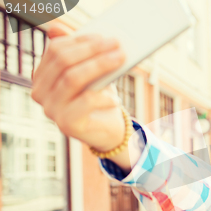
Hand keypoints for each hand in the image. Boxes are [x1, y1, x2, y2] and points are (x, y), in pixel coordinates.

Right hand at [31, 23, 126, 151]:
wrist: (106, 131)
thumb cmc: (98, 97)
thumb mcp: (90, 72)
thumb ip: (80, 52)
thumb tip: (66, 29)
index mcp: (42, 75)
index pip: (55, 50)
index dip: (80, 40)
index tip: (104, 36)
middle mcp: (40, 92)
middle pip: (63, 61)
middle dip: (92, 50)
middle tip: (116, 45)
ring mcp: (51, 109)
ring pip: (73, 78)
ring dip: (100, 66)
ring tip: (120, 60)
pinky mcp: (66, 124)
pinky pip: (86, 101)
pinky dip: (104, 97)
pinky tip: (116, 98)